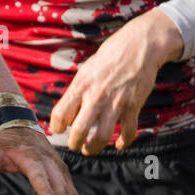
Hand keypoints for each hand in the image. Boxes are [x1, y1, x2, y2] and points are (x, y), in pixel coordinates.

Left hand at [49, 10, 183, 154]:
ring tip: (90, 149)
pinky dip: (123, 142)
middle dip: (74, 143)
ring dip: (94, 148)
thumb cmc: (109, 57)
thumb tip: (68, 116)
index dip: (56, 126)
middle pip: (79, 130)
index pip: (60, 114)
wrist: (139, 46)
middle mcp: (96, 96)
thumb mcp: (86, 71)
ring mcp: (116, 103)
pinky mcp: (133, 106)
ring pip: (102, 136)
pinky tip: (119, 145)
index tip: (58, 130)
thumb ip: (77, 93)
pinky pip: (128, 132)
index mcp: (81, 86)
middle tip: (74, 145)